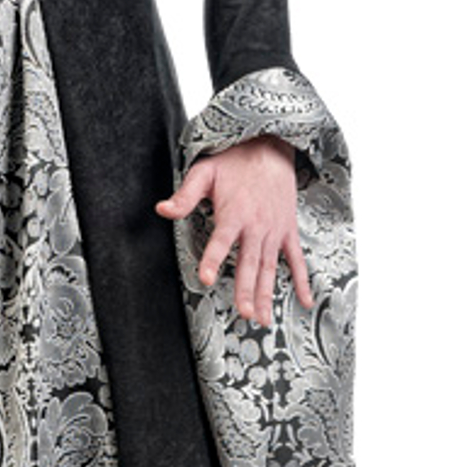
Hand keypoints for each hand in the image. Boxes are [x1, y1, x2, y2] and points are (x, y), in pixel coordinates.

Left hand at [154, 134, 310, 327]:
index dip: (213, 259)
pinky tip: (305, 302)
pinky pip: (297, 259)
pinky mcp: (287, 231)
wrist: (271, 147)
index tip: (207, 279)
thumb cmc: (234, 161)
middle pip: (249, 262)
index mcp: (234, 213)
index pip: (221, 241)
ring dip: (266, 294)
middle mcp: (257, 226)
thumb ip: (185, 195)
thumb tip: (162, 209)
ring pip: (270, 268)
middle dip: (246, 289)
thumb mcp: (204, 172)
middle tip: (243, 314)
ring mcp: (275, 231)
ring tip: (261, 319)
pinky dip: (302, 281)